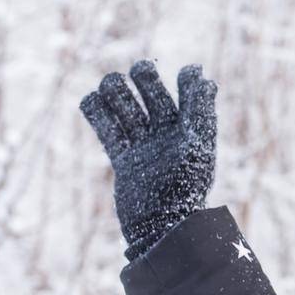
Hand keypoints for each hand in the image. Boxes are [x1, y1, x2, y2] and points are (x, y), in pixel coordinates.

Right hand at [80, 59, 217, 260]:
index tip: (186, 72)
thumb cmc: (185, 184)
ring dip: (118, 92)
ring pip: (127, 110)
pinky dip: (97, 114)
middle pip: (153, 96)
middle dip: (145, 79)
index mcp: (192, 131)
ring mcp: (145, 148)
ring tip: (110, 82)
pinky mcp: (124, 162)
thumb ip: (200, 110)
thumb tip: (203, 76)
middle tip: (140, 69)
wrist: (161, 224)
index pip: (190, 95)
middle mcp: (169, 136)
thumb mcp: (196, 144)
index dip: (187, 81)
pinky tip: (91, 100)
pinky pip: (109, 133)